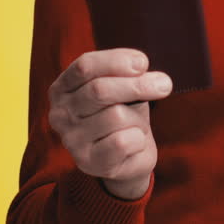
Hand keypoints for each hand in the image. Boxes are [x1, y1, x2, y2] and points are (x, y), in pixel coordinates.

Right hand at [48, 48, 172, 198]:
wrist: (127, 156)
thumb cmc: (123, 113)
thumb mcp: (122, 87)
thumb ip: (126, 76)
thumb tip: (145, 73)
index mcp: (62, 89)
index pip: (85, 66)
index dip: (116, 61)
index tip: (143, 63)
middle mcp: (59, 114)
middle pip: (99, 90)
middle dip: (137, 85)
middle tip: (164, 85)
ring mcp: (71, 140)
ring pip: (116, 116)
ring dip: (138, 118)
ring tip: (136, 125)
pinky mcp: (89, 162)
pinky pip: (123, 141)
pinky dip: (139, 139)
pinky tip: (134, 143)